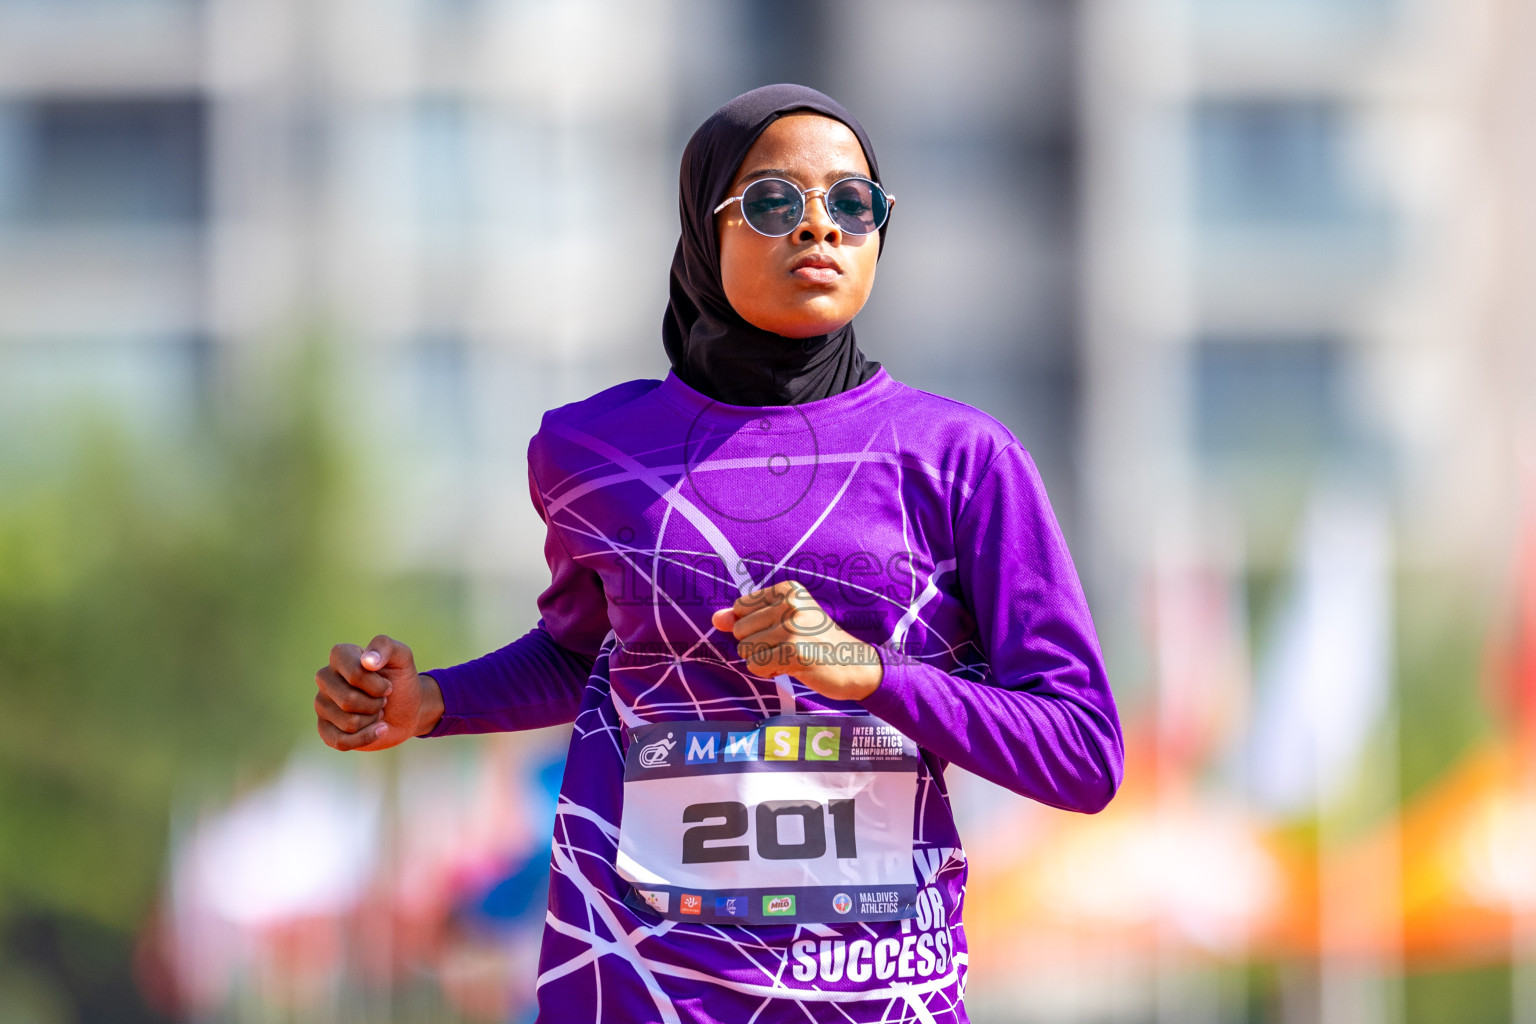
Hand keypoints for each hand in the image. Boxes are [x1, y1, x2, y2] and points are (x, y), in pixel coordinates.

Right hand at [313, 634, 443, 751]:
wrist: (408, 709)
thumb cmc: (401, 681)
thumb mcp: (402, 658)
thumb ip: (386, 647)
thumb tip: (367, 661)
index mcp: (340, 656)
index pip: (353, 674)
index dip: (376, 685)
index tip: (387, 685)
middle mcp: (325, 678)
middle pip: (348, 701)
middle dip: (375, 704)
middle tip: (382, 699)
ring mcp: (322, 704)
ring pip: (348, 723)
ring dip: (372, 720)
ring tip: (376, 711)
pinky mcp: (325, 729)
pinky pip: (341, 741)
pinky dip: (367, 737)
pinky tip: (378, 729)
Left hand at [710, 581, 883, 701]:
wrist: (854, 664)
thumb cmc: (815, 642)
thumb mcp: (782, 622)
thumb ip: (745, 617)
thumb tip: (716, 619)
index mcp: (787, 589)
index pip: (740, 608)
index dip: (754, 628)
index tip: (782, 631)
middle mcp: (791, 603)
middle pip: (740, 630)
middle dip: (757, 645)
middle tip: (787, 647)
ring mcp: (793, 627)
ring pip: (746, 650)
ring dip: (763, 661)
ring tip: (790, 657)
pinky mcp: (794, 652)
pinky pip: (756, 666)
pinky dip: (767, 672)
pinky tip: (791, 668)